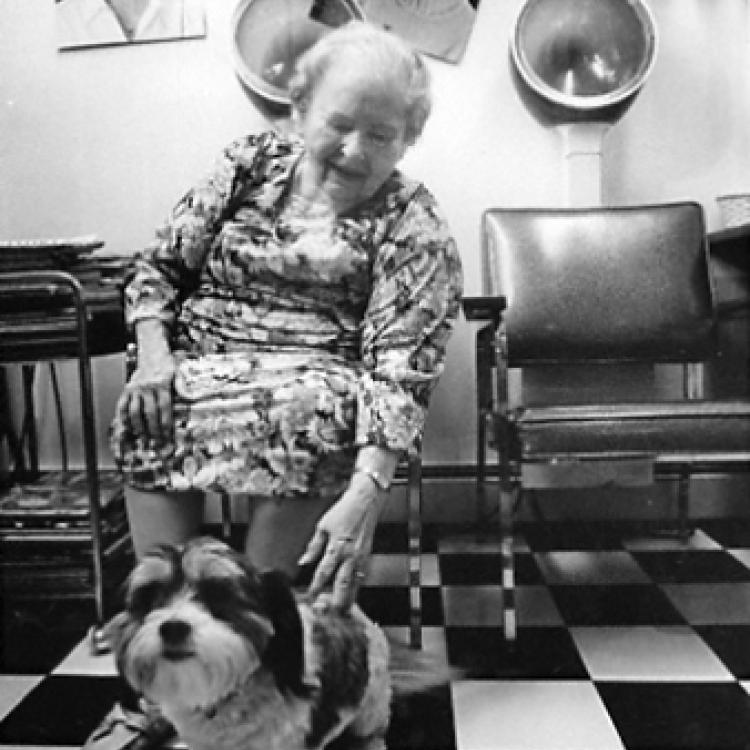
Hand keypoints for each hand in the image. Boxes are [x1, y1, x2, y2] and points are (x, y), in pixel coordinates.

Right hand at [117, 354, 175, 441]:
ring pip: (135, 411)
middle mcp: (147, 387)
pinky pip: (122, 405)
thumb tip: (191, 398)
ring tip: (144, 437)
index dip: (166, 423)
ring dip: (139, 426)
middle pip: (150, 412)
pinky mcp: (127, 389)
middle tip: (157, 441)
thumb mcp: (178, 373)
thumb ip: (182, 387)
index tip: (168, 434)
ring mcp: (135, 388)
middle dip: (154, 429)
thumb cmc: (167, 365)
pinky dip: (124, 417)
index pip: (164, 408)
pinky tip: (128, 426)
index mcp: (162, 384)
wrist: (152, 352)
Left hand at [298, 471, 386, 611]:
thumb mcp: (323, 526)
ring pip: (355, 584)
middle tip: (330, 615)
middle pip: (343, 585)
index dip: (316, 587)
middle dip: (336, 601)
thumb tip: (303, 561)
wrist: (366, 501)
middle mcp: (350, 555)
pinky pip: (362, 576)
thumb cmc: (344, 510)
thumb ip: (314, 546)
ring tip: (343, 612)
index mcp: (336, 547)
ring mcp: (361, 557)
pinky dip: (357, 587)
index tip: (310, 597)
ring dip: (348, 598)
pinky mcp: (368, 556)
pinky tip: (353, 594)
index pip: (324, 573)